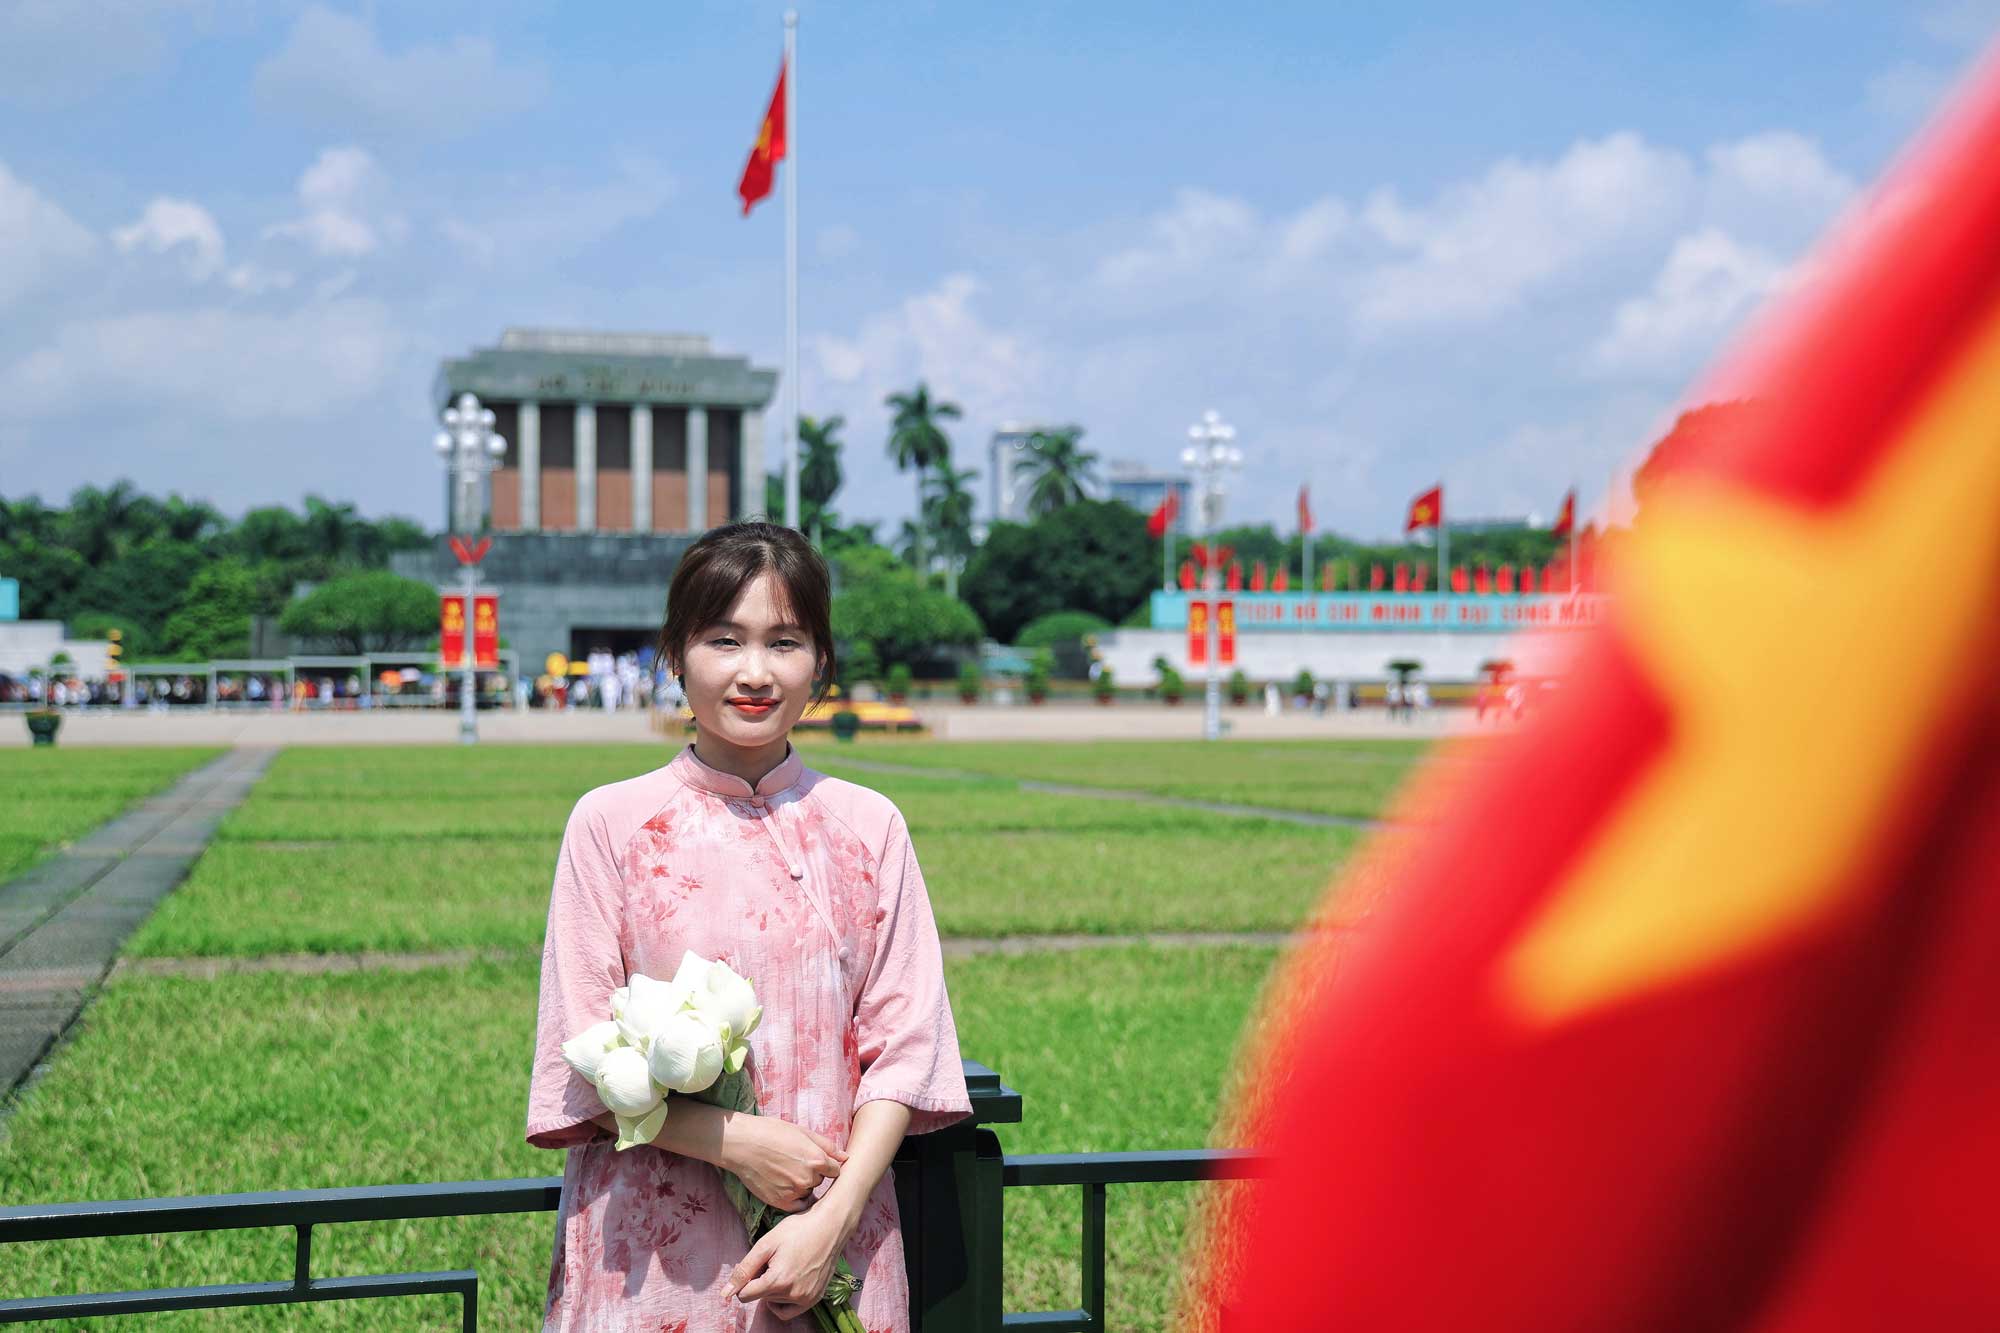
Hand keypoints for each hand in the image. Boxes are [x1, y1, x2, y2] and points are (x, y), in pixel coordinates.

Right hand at [720, 1115, 846, 1213]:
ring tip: (784, 1171)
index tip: (817, 1162)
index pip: (835, 1170)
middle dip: (812, 1173)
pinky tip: (782, 1184)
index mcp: (817, 1160)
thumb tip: (846, 1157)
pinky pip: (796, 1205)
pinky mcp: (780, 1202)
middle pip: (819, 1181)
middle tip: (794, 1162)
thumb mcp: (803, 1132)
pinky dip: (793, 1198)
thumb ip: (827, 1146)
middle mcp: (808, 1179)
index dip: (827, 1165)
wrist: (743, 1144)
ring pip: (807, 1192)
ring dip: (801, 1185)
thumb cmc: (772, 1132)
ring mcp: (794, 1192)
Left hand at [724, 1208, 848, 1320]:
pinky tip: (788, 1283)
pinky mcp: (815, 1299)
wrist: (831, 1226)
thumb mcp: (766, 1244)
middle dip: (760, 1280)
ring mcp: (806, 1299)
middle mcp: (792, 1294)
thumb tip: (725, 1294)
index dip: (745, 1278)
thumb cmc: (798, 1230)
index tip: (756, 1262)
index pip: (745, 1295)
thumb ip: (744, 1270)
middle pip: (761, 1296)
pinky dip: (783, 1301)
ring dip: (773, 1289)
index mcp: (777, 1281)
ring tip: (783, 1266)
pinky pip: (790, 1311)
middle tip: (772, 1259)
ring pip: (774, 1302)